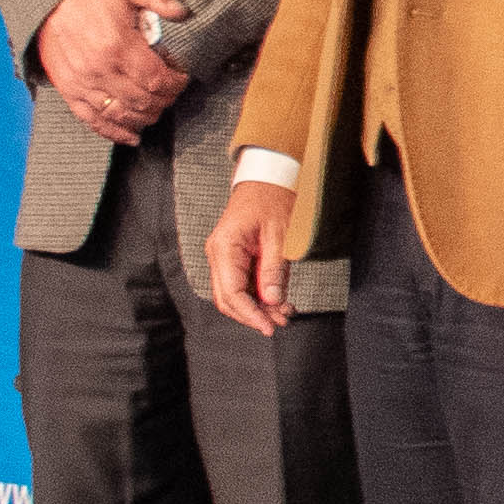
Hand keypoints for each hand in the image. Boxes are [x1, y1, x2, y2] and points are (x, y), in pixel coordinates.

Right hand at [30, 0, 191, 140]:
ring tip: (156, 109)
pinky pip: (92, 121)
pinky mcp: (69, 91)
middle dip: (164, 100)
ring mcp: (82, 84)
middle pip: (142, 101)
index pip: (155, 79)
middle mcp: (98, 69)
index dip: (174, 83)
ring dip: (145, 118)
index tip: (181, 77)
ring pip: (121, 115)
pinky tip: (132, 136)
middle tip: (171, 92)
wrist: (50, 0)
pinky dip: (114, 133)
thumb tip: (183, 12)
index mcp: (116, 45)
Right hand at [202, 182, 293, 335]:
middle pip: (228, 299)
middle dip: (253, 315)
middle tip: (281, 323)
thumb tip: (273, 301)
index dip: (250, 314)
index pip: (231, 293)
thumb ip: (274, 270)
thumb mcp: (279, 234)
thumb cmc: (273, 197)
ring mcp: (223, 256)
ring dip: (257, 307)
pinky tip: (278, 301)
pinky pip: (241, 283)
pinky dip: (258, 295)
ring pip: (234, 294)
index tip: (269, 327)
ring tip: (284, 314)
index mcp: (224, 247)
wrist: (267, 177)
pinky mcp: (233, 258)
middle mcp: (218, 254)